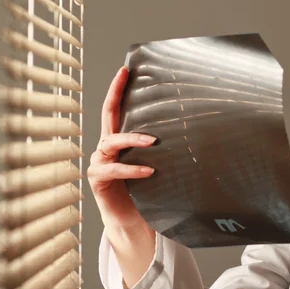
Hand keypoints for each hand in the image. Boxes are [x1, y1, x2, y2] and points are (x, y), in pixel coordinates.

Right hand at [86, 67, 156, 231]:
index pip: (115, 110)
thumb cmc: (143, 189)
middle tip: (125, 77)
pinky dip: (132, 169)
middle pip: (107, 115)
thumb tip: (190, 131)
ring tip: (152, 141)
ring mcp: (99, 162)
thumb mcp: (152, 163)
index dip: (117, 89)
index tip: (125, 69)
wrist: (130, 218)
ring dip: (132, 139)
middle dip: (114, 93)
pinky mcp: (98, 179)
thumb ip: (159, 149)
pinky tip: (149, 171)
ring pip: (111, 142)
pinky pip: (114, 169)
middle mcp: (105, 147)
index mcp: (117, 140)